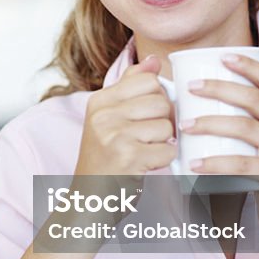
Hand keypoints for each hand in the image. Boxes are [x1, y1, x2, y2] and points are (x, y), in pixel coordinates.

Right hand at [74, 55, 176, 176]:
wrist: (89, 198)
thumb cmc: (106, 157)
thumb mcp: (109, 117)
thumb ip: (131, 86)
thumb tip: (154, 60)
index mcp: (99, 101)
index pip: (148, 80)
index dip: (158, 97)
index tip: (148, 115)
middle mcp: (103, 115)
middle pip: (161, 102)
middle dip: (164, 122)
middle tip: (149, 137)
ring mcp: (115, 136)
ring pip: (166, 126)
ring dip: (163, 142)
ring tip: (145, 150)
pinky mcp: (128, 158)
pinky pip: (168, 150)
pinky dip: (164, 160)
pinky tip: (148, 164)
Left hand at [180, 54, 258, 245]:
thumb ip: (245, 120)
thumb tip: (199, 99)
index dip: (250, 66)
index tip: (223, 57)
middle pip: (255, 99)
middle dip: (221, 88)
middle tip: (191, 87)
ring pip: (246, 128)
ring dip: (211, 123)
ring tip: (184, 125)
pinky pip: (242, 165)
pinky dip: (215, 163)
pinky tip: (194, 164)